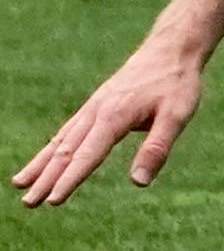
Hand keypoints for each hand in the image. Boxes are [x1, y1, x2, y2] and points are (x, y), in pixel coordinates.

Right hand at [14, 37, 206, 207]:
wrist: (171, 47)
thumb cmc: (177, 82)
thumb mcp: (177, 115)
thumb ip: (157, 148)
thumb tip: (138, 182)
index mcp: (114, 116)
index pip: (87, 155)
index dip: (70, 180)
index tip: (52, 201)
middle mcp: (96, 112)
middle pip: (66, 150)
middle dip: (46, 178)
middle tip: (28, 203)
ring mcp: (93, 107)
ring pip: (61, 140)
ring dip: (41, 164)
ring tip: (19, 183)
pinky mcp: (96, 104)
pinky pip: (68, 129)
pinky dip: (52, 146)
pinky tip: (45, 158)